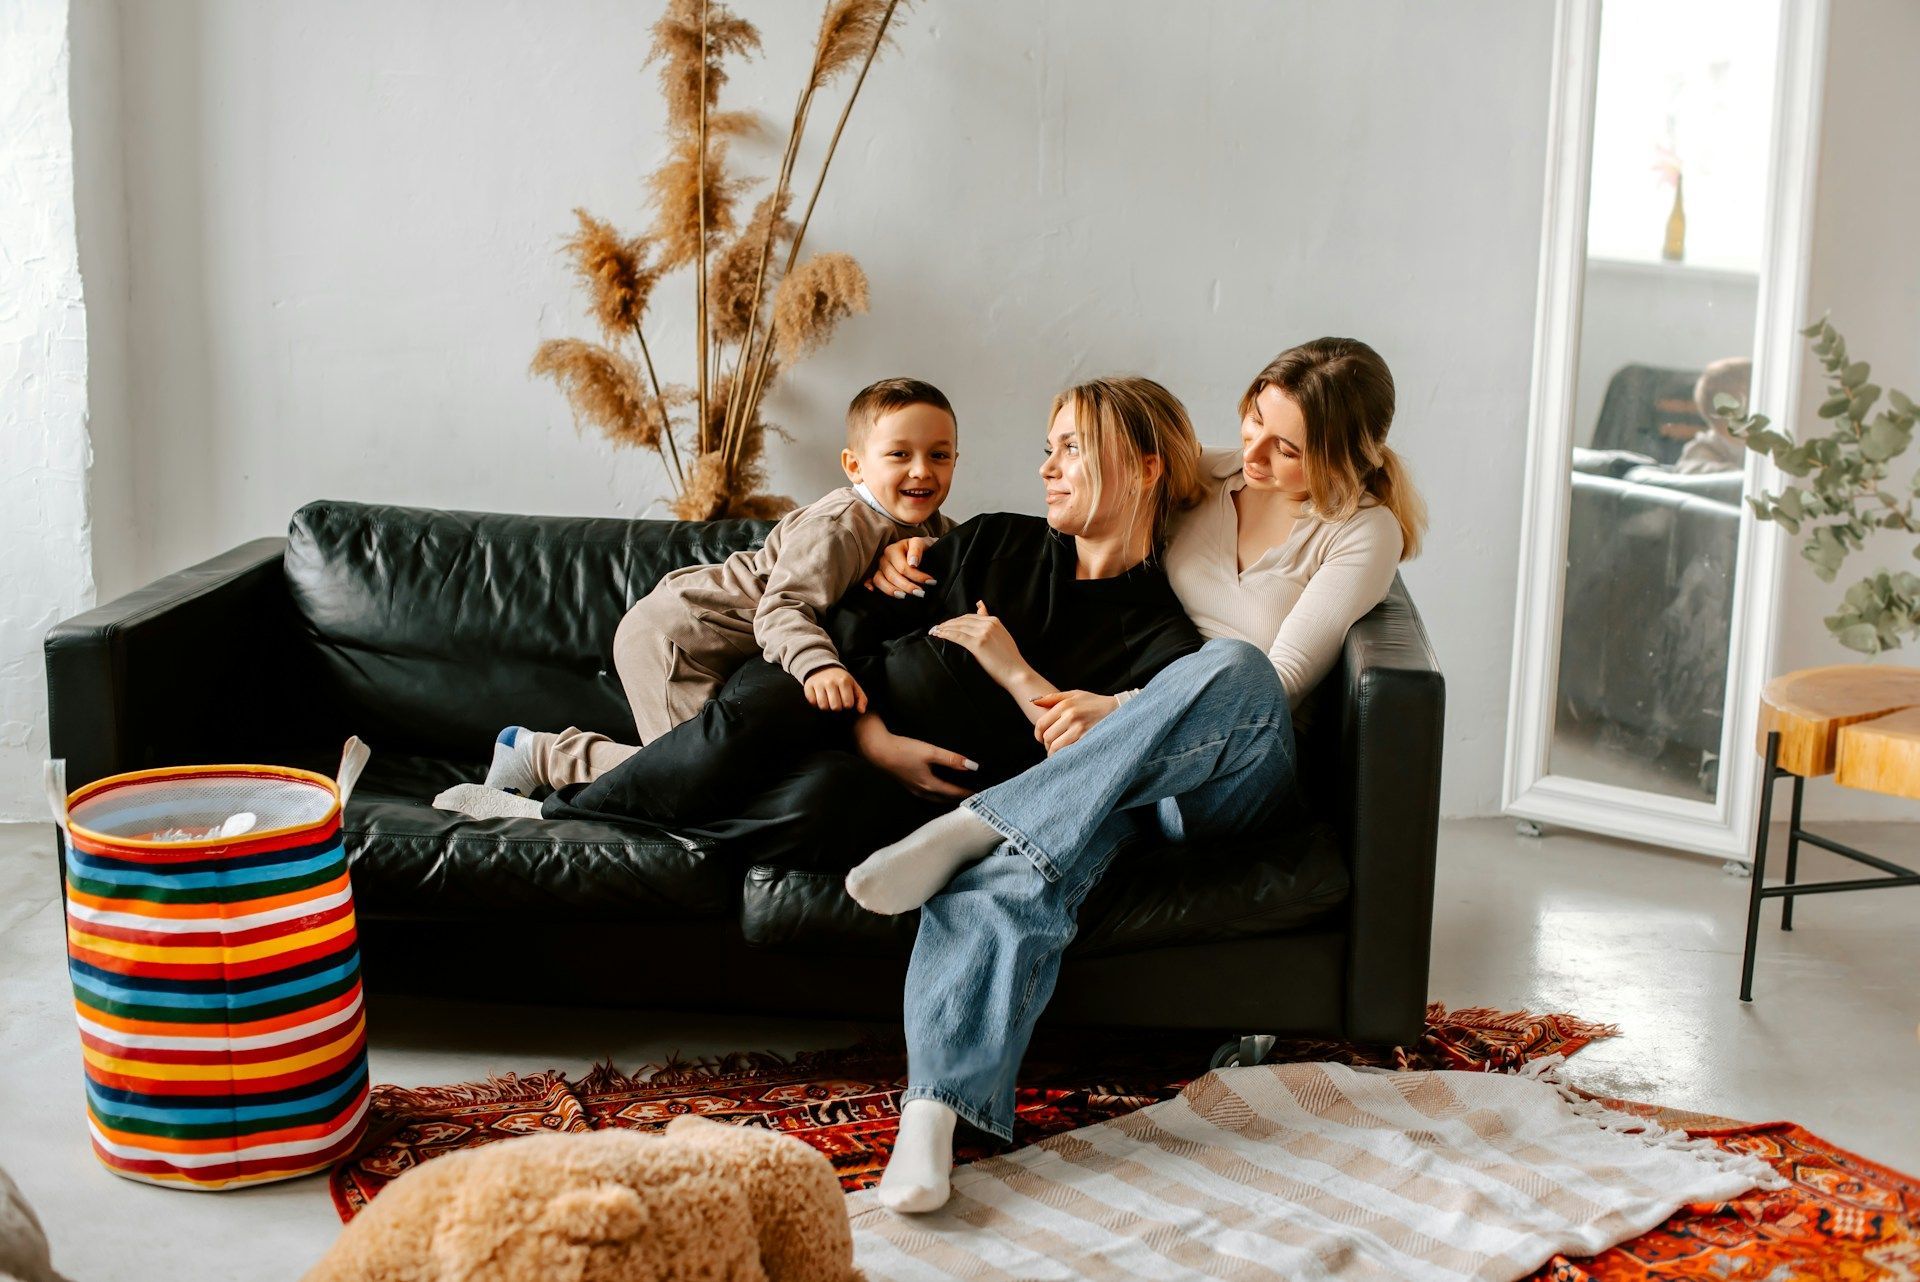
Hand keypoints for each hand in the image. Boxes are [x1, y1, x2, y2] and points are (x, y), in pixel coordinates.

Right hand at [803, 667, 867, 713]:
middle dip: (837, 707)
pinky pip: (812, 702)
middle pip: (835, 707)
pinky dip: (816, 703)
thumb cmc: (841, 680)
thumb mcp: (853, 685)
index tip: (846, 701)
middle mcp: (830, 682)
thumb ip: (861, 698)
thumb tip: (861, 711)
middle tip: (836, 702)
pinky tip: (819, 698)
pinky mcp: (808, 686)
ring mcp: (818, 684)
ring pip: (823, 706)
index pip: (848, 704)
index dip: (847, 705)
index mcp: (844, 681)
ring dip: (826, 706)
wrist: (822, 667)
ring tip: (828, 701)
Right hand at [853, 716, 978, 800]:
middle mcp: (922, 792)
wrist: (878, 750)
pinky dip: (938, 793)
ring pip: (936, 798)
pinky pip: (928, 794)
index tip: (981, 792)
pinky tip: (939, 786)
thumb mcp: (930, 751)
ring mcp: (914, 790)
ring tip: (959, 792)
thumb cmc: (903, 750)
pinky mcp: (908, 784)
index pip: (954, 793)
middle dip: (959, 798)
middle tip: (973, 794)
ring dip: (948, 797)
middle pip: (946, 799)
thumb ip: (951, 759)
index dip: (968, 792)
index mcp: (930, 786)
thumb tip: (972, 766)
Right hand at [864, 537, 937, 596]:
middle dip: (907, 586)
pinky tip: (872, 591)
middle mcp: (884, 558)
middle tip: (921, 593)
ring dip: (891, 590)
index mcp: (893, 549)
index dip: (918, 576)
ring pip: (880, 580)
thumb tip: (912, 563)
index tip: (931, 582)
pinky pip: (870, 581)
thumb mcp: (923, 543)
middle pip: (892, 576)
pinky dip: (869, 585)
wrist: (921, 549)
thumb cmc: (922, 547)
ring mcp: (879, 567)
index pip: (903, 567)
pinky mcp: (876, 574)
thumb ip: (917, 549)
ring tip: (904, 596)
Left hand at [928, 601, 1032, 689]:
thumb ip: (989, 621)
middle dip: (948, 624)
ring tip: (935, 631)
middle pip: (962, 620)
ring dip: (944, 628)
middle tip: (937, 628)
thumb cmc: (1009, 658)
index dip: (956, 620)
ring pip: (958, 627)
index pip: (969, 617)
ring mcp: (983, 633)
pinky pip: (957, 636)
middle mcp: (988, 624)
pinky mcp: (978, 644)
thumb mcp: (1001, 634)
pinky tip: (939, 635)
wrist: (1016, 672)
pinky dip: (946, 634)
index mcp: (994, 621)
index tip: (946, 624)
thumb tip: (980, 606)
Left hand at [1032, 690, 1118, 754]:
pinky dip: (1064, 755)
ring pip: (1056, 747)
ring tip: (1057, 752)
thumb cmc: (1094, 702)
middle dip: (1047, 744)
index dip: (1038, 734)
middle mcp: (1070, 716)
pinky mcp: (1087, 739)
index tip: (1040, 739)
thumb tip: (1033, 701)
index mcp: (1065, 705)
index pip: (1041, 724)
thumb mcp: (1075, 695)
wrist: (1118, 709)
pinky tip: (1066, 754)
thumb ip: (1053, 698)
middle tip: (1051, 746)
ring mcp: (1079, 729)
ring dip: (1054, 752)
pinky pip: (1068, 752)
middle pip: (1048, 737)